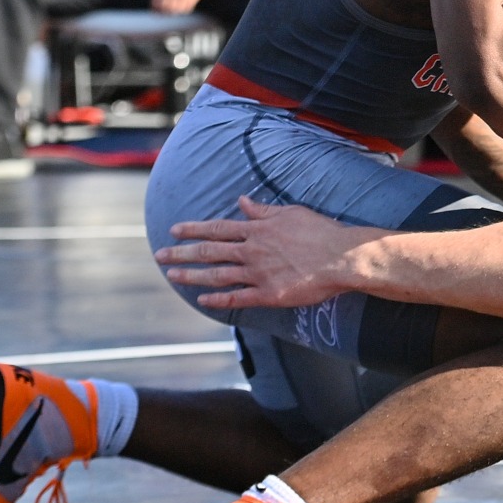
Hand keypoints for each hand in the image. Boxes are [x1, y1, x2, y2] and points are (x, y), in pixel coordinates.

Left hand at [152, 0, 221, 13]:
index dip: (155, 7)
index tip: (154, 11)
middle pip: (165, 5)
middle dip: (163, 12)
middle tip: (162, 15)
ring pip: (175, 8)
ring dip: (173, 12)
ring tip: (172, 14)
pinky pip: (186, 8)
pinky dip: (183, 11)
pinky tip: (182, 10)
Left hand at [156, 197, 371, 311]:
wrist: (342, 258)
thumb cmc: (321, 232)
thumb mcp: (291, 213)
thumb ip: (263, 211)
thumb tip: (243, 202)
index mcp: (257, 230)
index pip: (218, 228)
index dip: (194, 229)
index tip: (174, 230)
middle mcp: (252, 251)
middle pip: (210, 251)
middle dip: (182, 253)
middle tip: (160, 255)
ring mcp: (258, 274)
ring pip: (217, 275)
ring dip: (192, 276)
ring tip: (173, 276)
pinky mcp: (269, 294)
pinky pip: (237, 298)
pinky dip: (218, 299)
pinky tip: (202, 300)